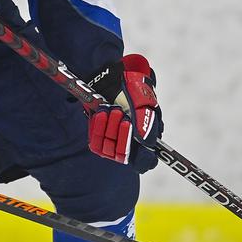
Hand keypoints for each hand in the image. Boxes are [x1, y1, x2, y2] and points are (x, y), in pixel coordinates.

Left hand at [86, 54, 162, 170]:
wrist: (115, 81)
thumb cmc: (134, 93)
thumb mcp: (144, 104)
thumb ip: (146, 123)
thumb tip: (145, 142)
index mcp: (145, 140)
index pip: (145, 160)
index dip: (141, 158)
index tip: (137, 141)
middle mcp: (129, 145)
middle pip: (123, 155)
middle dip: (121, 135)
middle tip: (121, 114)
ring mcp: (112, 142)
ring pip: (108, 149)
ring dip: (110, 128)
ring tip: (113, 109)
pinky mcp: (98, 137)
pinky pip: (95, 142)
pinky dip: (98, 127)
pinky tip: (102, 112)